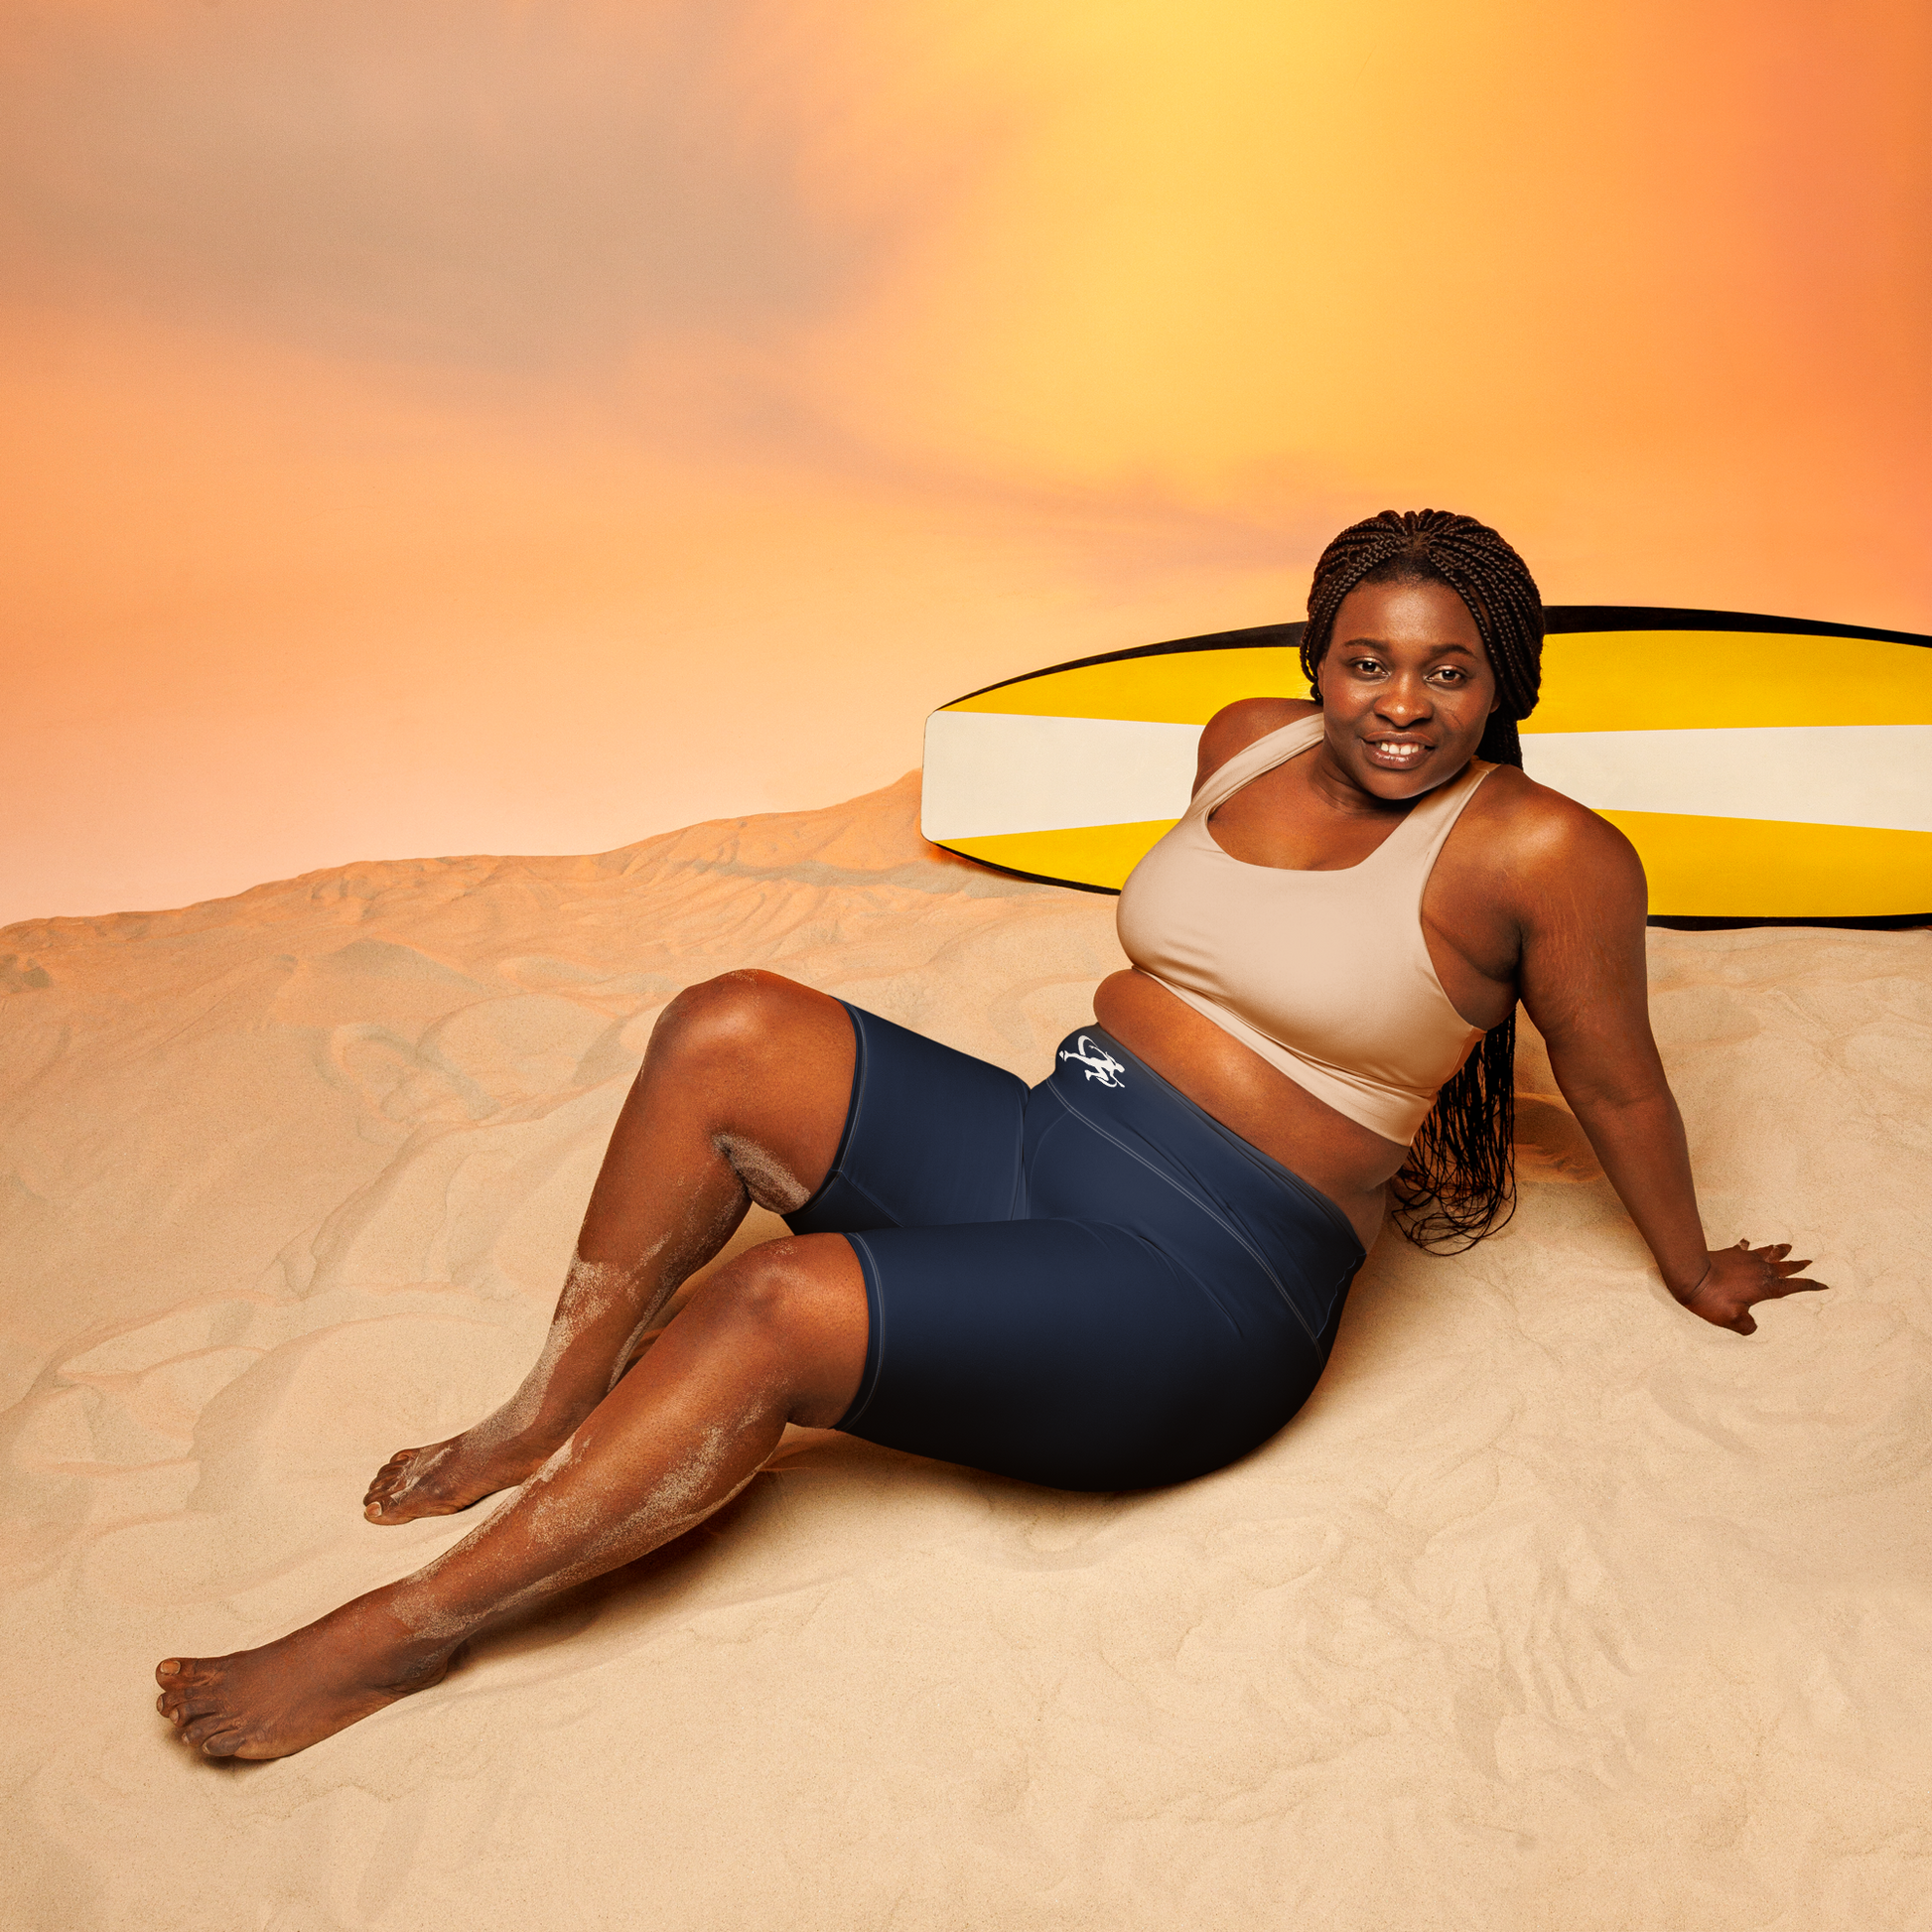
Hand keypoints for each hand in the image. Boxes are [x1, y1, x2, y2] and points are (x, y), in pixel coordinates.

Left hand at [1674, 1240, 1826, 1335]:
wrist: (1690, 1275)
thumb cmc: (1711, 1300)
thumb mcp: (1733, 1320)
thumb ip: (1748, 1327)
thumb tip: (1753, 1327)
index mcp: (1766, 1287)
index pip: (1794, 1286)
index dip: (1811, 1286)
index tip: (1825, 1285)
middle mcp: (1760, 1270)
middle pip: (1785, 1266)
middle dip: (1799, 1265)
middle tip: (1810, 1261)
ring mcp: (1746, 1259)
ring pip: (1768, 1252)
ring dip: (1779, 1250)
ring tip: (1787, 1246)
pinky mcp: (1730, 1253)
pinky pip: (1744, 1248)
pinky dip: (1748, 1246)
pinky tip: (1747, 1243)